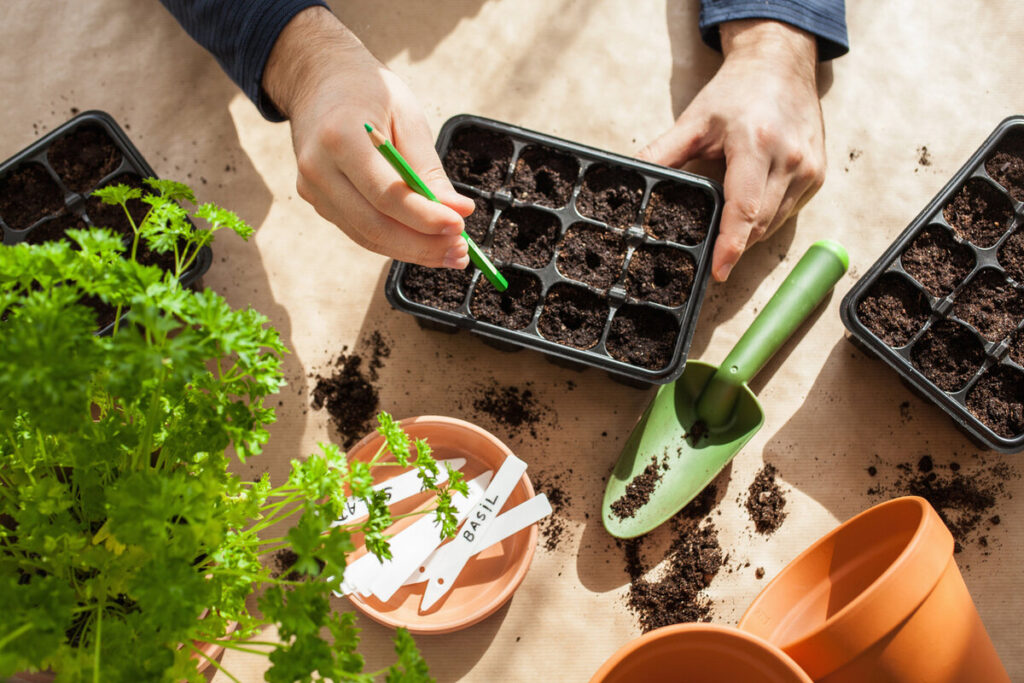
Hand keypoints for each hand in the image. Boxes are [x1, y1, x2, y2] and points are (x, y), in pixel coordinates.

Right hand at [263, 7, 473, 267]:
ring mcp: (312, 188)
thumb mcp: (406, 116)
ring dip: (412, 250)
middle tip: (459, 250)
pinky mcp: (316, 200)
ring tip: (449, 253)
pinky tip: (423, 243)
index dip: (425, 218)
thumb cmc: (368, 90)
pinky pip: (359, 231)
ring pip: (367, 236)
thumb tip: (457, 210)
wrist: (318, 78)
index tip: (459, 225)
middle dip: (422, 244)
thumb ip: (428, 168)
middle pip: (374, 225)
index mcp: (340, 137)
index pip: (386, 194)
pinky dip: (394, 242)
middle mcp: (318, 168)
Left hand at [639, 20, 823, 281]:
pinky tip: (747, 213)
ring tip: (725, 237)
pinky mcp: (817, 174)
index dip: (730, 245)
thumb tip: (633, 178)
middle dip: (734, 244)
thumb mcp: (694, 121)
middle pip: (760, 222)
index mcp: (756, 144)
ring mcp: (809, 168)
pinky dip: (766, 219)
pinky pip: (788, 211)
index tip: (718, 271)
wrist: (780, 63)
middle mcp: (789, 159)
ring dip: (749, 234)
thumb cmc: (737, 91)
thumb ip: (661, 153)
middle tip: (710, 259)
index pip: (745, 208)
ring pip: (775, 222)